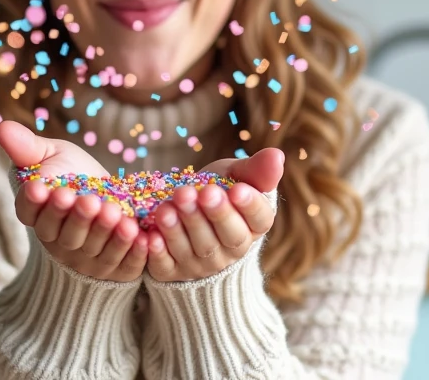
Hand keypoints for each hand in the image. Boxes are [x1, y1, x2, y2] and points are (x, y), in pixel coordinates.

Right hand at [0, 120, 148, 281]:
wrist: (110, 198)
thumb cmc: (75, 175)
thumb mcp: (54, 156)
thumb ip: (29, 148)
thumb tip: (1, 126)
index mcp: (38, 215)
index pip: (29, 213)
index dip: (33, 202)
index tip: (39, 186)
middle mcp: (58, 241)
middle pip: (63, 235)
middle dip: (77, 218)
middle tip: (88, 200)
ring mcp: (85, 258)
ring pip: (92, 248)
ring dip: (104, 232)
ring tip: (115, 212)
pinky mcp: (113, 267)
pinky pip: (121, 264)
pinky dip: (130, 252)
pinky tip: (139, 236)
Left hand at [145, 148, 283, 281]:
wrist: (186, 216)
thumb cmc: (217, 192)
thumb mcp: (235, 177)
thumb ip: (255, 170)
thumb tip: (277, 155)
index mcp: (252, 226)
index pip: (259, 220)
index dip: (249, 206)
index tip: (237, 189)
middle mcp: (231, 251)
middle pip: (227, 236)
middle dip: (213, 214)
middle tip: (200, 192)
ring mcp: (202, 265)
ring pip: (195, 249)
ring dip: (181, 229)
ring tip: (167, 207)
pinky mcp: (173, 272)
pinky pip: (167, 267)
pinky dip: (158, 253)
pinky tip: (151, 235)